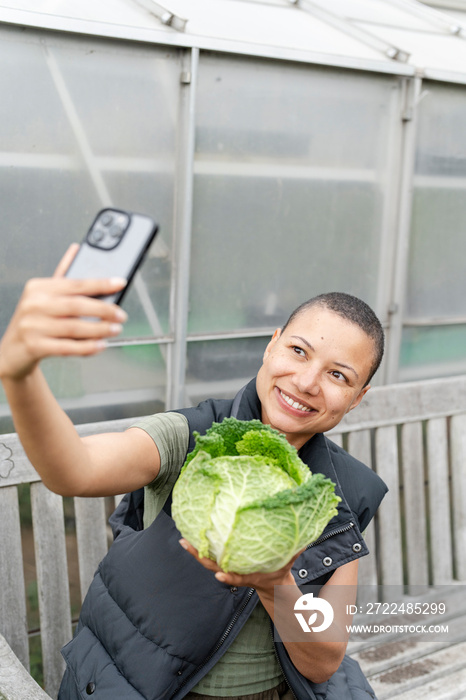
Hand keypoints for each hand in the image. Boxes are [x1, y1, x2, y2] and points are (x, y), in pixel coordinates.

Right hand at [0, 245, 127, 380]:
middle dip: (104, 310)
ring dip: (99, 329)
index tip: (120, 283)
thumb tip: (77, 250)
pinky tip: (100, 345)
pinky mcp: (35, 346)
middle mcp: (34, 304)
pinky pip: (67, 347)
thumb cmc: (34, 322)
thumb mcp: (44, 296)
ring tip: (115, 329)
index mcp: (39, 287)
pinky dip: (87, 347)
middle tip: (121, 314)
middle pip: (77, 305)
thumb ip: (63, 275)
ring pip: (74, 327)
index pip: (75, 283)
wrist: (12, 351)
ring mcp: (33, 326)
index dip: (101, 283)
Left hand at [179, 538, 302, 593]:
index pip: (237, 578)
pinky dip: (200, 548)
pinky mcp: (225, 562)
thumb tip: (303, 541)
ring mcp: (227, 568)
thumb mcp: (286, 565)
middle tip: (185, 543)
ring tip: (182, 538)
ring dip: (195, 551)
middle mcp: (234, 572)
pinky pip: (210, 555)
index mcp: (248, 576)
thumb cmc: (278, 573)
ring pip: (208, 561)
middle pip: (213, 566)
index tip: (220, 576)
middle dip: (198, 556)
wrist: (271, 585)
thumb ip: (294, 553)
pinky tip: (191, 535)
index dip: (228, 577)